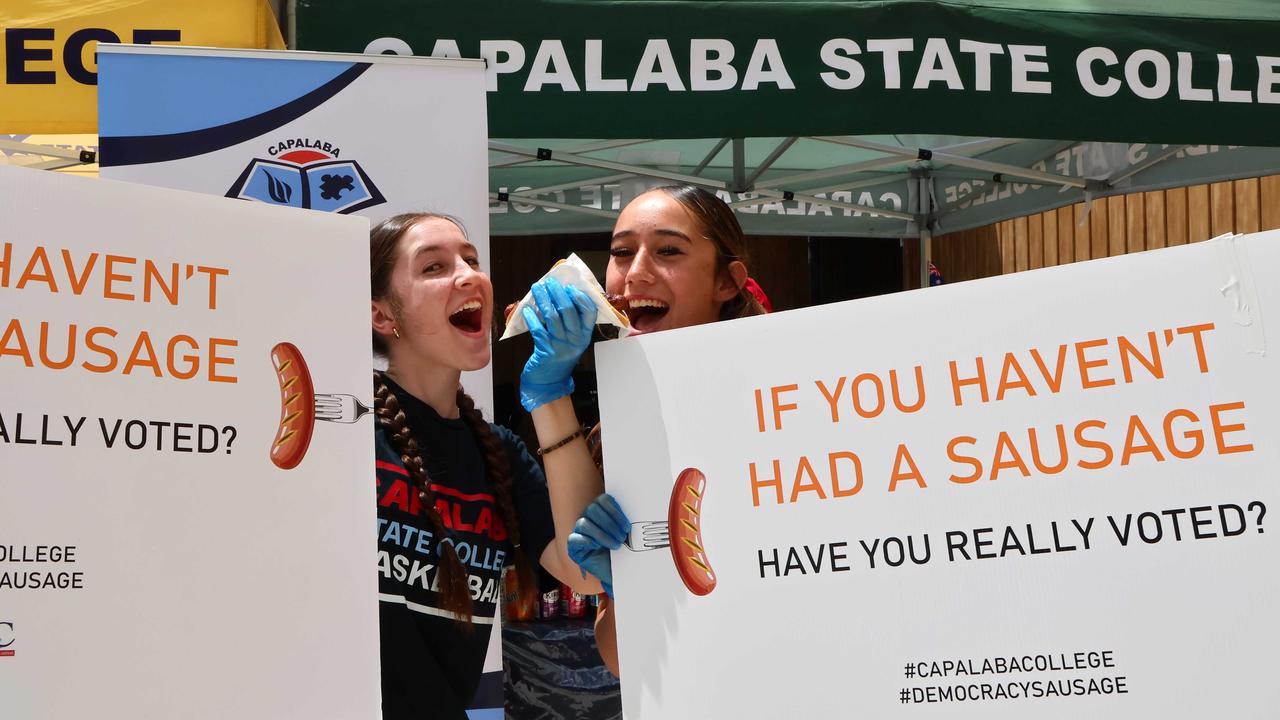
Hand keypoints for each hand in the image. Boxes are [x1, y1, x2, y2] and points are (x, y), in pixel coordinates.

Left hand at [520, 277, 597, 411]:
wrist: (549, 382)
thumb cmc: (559, 356)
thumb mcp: (572, 340)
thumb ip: (570, 322)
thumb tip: (560, 295)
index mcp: (585, 335)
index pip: (589, 312)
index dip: (580, 297)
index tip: (569, 286)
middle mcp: (576, 340)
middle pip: (568, 310)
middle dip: (557, 293)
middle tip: (548, 282)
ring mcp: (561, 346)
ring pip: (552, 317)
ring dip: (543, 300)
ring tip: (537, 289)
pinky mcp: (546, 352)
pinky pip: (538, 330)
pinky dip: (532, 318)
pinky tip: (527, 309)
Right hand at [566, 493, 629, 597]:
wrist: (617, 572)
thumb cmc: (622, 552)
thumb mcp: (628, 535)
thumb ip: (628, 523)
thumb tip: (641, 512)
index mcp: (601, 511)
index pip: (603, 500)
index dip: (615, 511)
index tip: (627, 526)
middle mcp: (588, 518)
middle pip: (592, 509)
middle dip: (610, 523)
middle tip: (622, 537)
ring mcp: (579, 532)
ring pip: (584, 523)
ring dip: (602, 534)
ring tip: (615, 545)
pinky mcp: (574, 547)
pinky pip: (574, 539)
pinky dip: (587, 541)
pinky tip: (598, 547)